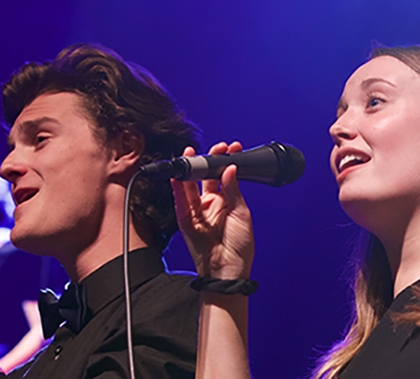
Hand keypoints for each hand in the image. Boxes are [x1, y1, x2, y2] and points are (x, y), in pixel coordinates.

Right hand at [171, 141, 253, 278]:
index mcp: (227, 202)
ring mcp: (198, 211)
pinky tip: (179, 174)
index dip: (226, 161)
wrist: (227, 270)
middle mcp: (211, 204)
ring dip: (191, 169)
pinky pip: (180, 200)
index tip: (232, 148)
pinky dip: (178, 186)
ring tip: (192, 153)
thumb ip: (233, 190)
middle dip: (209, 160)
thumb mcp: (242, 214)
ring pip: (191, 185)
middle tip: (215, 148)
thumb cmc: (239, 248)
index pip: (224, 175)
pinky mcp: (185, 219)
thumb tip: (230, 168)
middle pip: (206, 177)